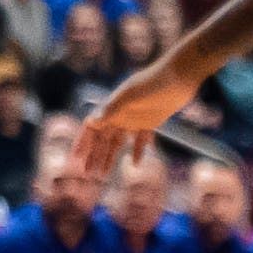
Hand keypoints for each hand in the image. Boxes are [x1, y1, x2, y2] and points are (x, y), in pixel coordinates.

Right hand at [72, 60, 202, 180]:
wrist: (177, 78)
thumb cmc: (151, 83)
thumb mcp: (129, 96)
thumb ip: (111, 110)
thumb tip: (92, 121)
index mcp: (111, 109)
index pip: (91, 129)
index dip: (82, 143)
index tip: (75, 159)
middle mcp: (120, 115)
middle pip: (102, 140)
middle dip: (94, 156)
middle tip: (88, 174)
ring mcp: (135, 119)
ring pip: (118, 143)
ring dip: (110, 157)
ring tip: (104, 174)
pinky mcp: (151, 122)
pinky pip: (141, 140)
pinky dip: (137, 151)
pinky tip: (135, 164)